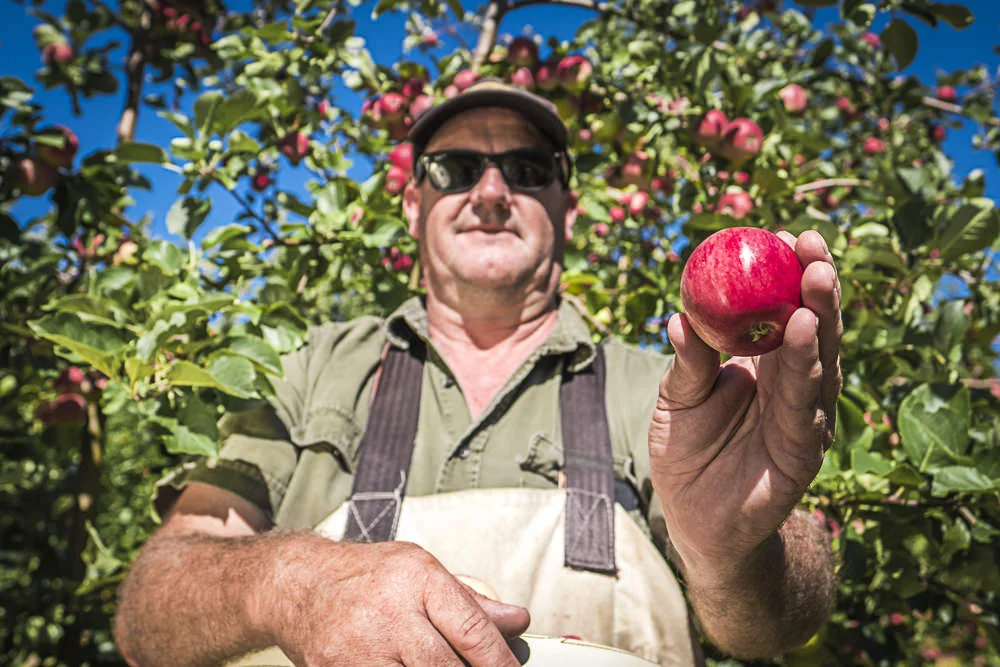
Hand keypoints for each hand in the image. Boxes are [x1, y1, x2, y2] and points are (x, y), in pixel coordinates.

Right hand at [273, 539, 529, 665]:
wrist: (298, 585)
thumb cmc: (367, 576)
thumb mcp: (421, 571)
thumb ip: (470, 601)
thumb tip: (517, 620)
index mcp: (417, 579)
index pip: (471, 628)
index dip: (500, 661)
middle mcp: (389, 613)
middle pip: (445, 666)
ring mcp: (360, 649)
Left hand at [649, 230, 842, 576]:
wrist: (695, 521)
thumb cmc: (686, 453)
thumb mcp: (676, 401)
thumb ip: (686, 364)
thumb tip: (678, 318)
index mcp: (762, 365)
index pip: (782, 310)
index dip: (787, 274)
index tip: (783, 234)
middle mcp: (790, 384)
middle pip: (811, 325)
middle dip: (815, 282)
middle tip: (810, 242)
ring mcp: (802, 415)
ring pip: (817, 359)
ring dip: (818, 316)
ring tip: (815, 277)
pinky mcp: (803, 449)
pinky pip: (804, 403)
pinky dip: (804, 366)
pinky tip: (801, 333)